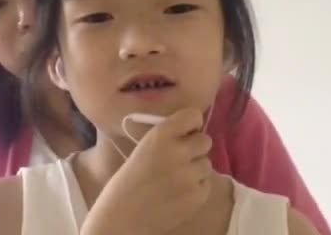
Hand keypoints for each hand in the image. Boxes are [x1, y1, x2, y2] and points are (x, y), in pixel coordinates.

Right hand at [82, 107, 212, 234]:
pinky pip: (207, 183)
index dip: (192, 123)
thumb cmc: (131, 178)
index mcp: (161, 134)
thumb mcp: (146, 145)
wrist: (122, 216)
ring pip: (207, 163)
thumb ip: (169, 135)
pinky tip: (180, 192)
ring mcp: (190, 175)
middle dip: (196, 147)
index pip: (193, 115)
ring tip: (178, 177)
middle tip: (183, 157)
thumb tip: (193, 131)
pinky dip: (197, 187)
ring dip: (196, 168)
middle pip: (205, 140)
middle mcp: (178, 151)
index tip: (186, 131)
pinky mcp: (198, 196)